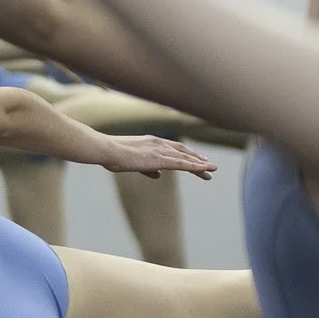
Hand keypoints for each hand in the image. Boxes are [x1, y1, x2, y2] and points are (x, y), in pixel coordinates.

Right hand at [96, 134, 215, 179]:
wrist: (106, 150)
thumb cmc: (113, 155)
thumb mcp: (133, 162)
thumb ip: (148, 168)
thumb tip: (159, 175)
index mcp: (152, 142)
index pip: (175, 148)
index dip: (188, 153)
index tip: (199, 159)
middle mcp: (160, 143)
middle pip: (184, 152)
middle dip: (198, 160)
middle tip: (210, 167)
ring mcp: (161, 150)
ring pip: (186, 158)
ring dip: (200, 165)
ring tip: (212, 171)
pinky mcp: (160, 159)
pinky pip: (183, 164)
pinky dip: (196, 167)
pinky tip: (206, 170)